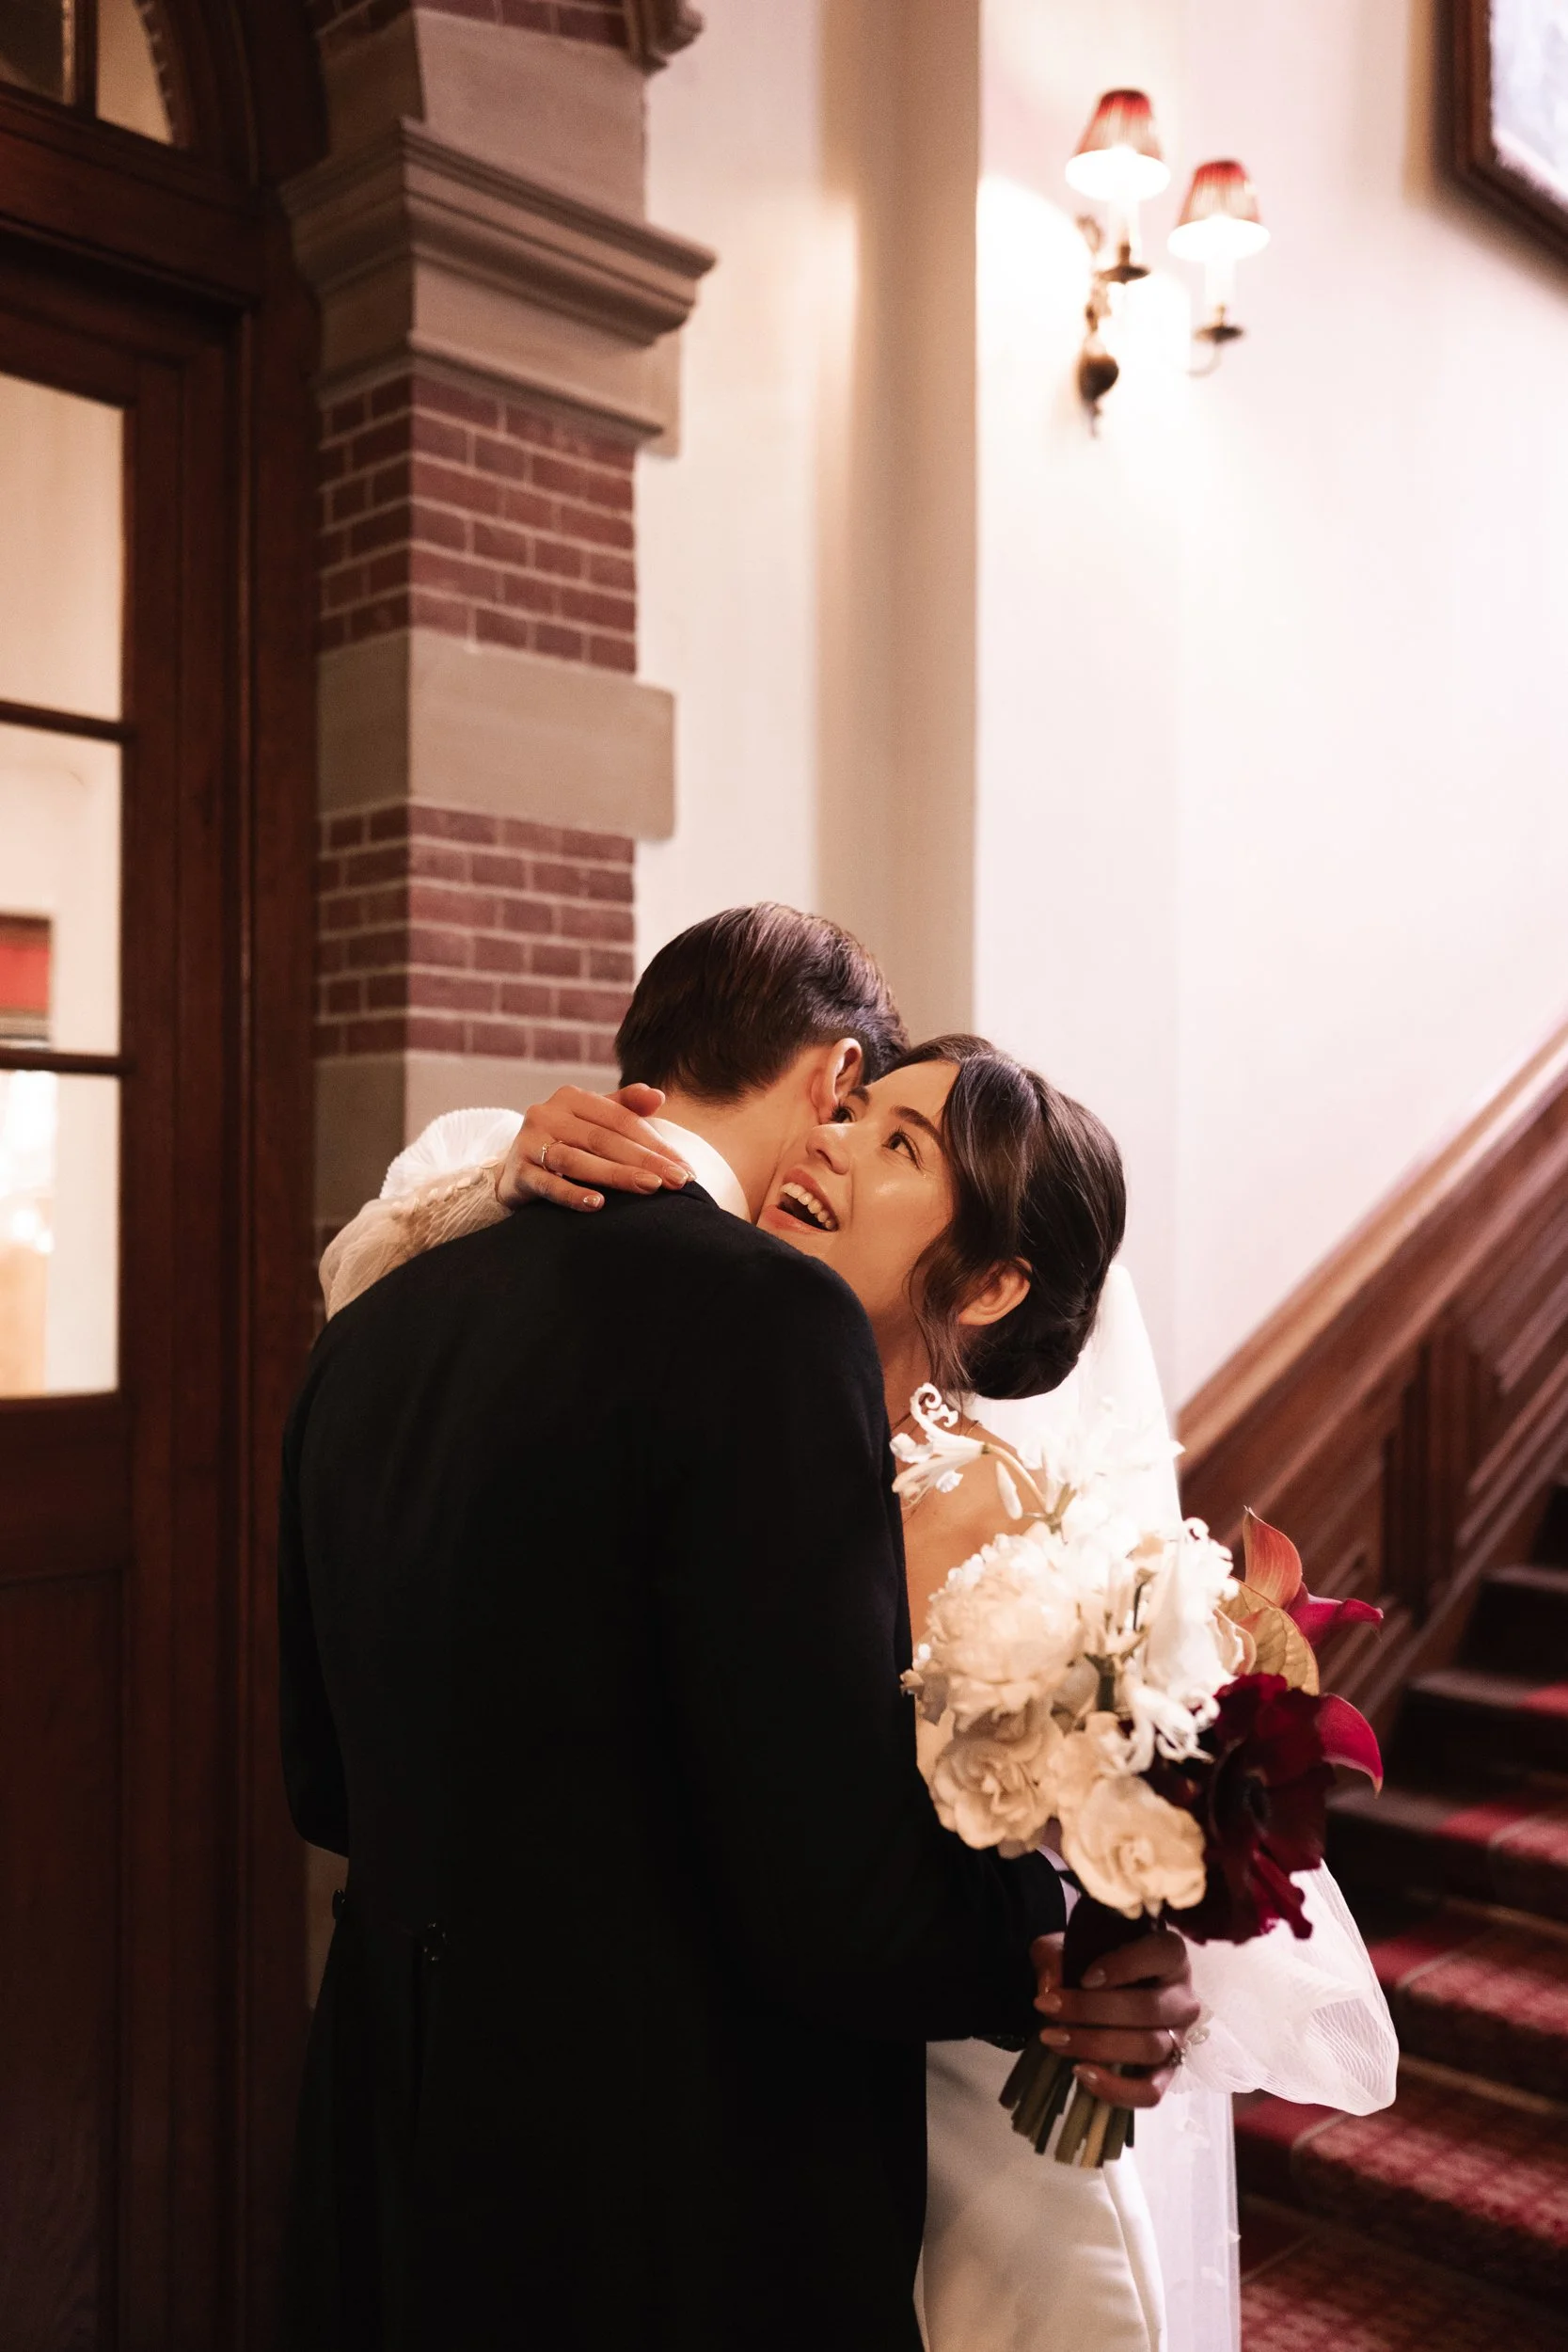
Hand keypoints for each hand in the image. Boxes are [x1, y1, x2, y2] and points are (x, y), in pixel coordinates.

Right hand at [497, 1084, 692, 1211]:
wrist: (515, 1172)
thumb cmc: (564, 1144)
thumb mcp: (592, 1122)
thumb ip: (624, 1108)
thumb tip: (659, 1096)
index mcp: (571, 1098)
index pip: (621, 1119)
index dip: (655, 1143)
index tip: (685, 1168)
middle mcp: (548, 1114)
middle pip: (603, 1139)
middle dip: (644, 1161)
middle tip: (676, 1181)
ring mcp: (529, 1143)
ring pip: (577, 1160)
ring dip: (615, 1175)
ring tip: (649, 1187)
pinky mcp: (518, 1173)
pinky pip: (548, 1184)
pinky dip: (572, 1194)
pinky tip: (598, 1204)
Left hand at [1029, 1927, 1199, 2110]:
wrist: (1095, 1992)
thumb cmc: (1090, 1961)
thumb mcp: (1066, 1945)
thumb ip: (1054, 1955)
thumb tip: (1050, 1986)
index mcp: (1170, 1954)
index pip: (1162, 1954)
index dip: (1125, 1966)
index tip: (1084, 1978)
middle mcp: (1183, 1997)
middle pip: (1149, 2008)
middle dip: (1092, 2010)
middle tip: (1047, 2007)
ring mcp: (1179, 2037)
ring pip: (1150, 2047)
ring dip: (1097, 2046)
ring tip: (1054, 2038)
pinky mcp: (1167, 2073)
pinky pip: (1152, 2091)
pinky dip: (1118, 2089)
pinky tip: (1082, 2074)